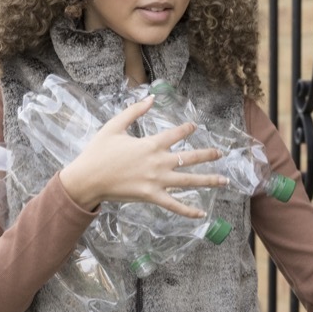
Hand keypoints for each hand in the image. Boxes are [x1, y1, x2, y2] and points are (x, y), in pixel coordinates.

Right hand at [59, 94, 227, 216]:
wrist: (87, 179)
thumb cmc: (98, 152)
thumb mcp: (114, 126)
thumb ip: (134, 111)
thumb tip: (152, 98)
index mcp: (151, 143)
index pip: (176, 134)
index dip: (187, 129)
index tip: (195, 126)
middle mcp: (159, 161)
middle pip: (191, 158)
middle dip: (208, 155)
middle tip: (221, 153)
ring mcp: (157, 180)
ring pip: (189, 181)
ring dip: (209, 181)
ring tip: (225, 181)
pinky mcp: (152, 196)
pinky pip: (174, 205)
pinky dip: (188, 211)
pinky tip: (202, 214)